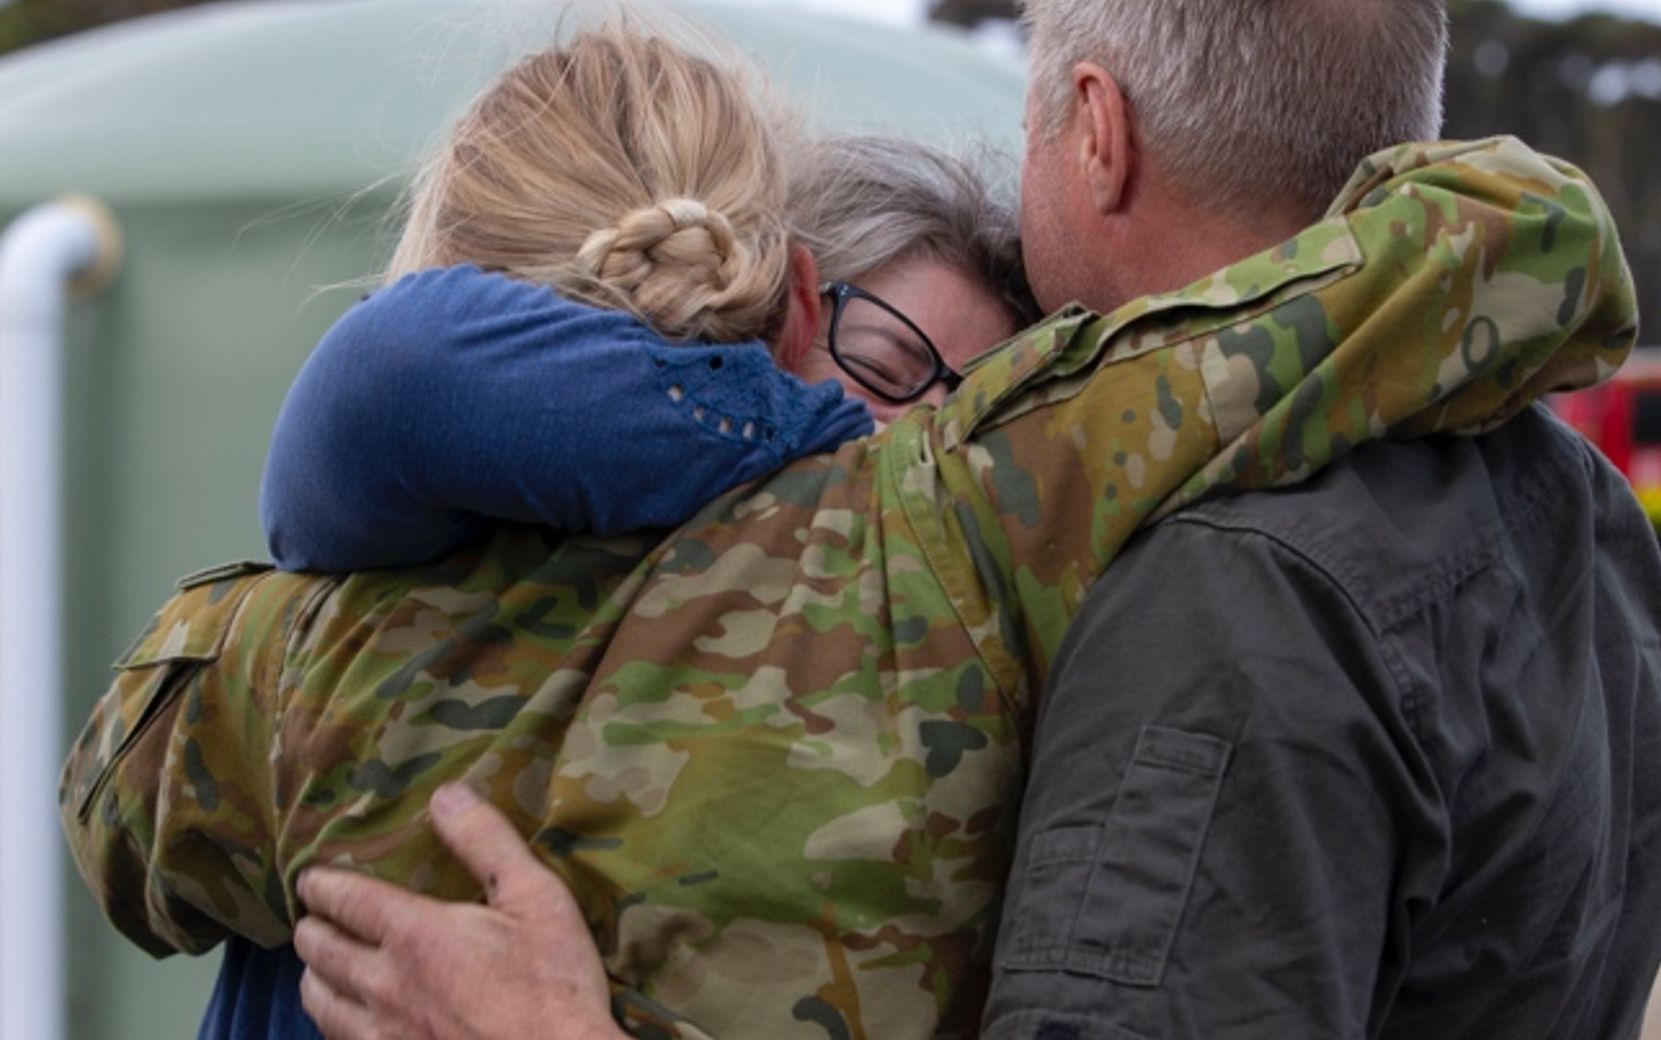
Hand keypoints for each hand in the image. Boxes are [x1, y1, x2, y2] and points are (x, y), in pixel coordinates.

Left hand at [294, 783, 623, 1039]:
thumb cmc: (554, 987)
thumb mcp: (538, 899)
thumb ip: (487, 843)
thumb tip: (447, 794)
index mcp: (415, 935)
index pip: (345, 899)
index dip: (322, 885)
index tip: (312, 878)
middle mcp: (383, 987)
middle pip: (319, 951)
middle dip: (311, 929)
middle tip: (316, 919)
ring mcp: (382, 1037)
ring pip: (319, 1004)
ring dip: (315, 978)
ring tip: (323, 968)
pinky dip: (336, 1024)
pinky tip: (353, 1022)